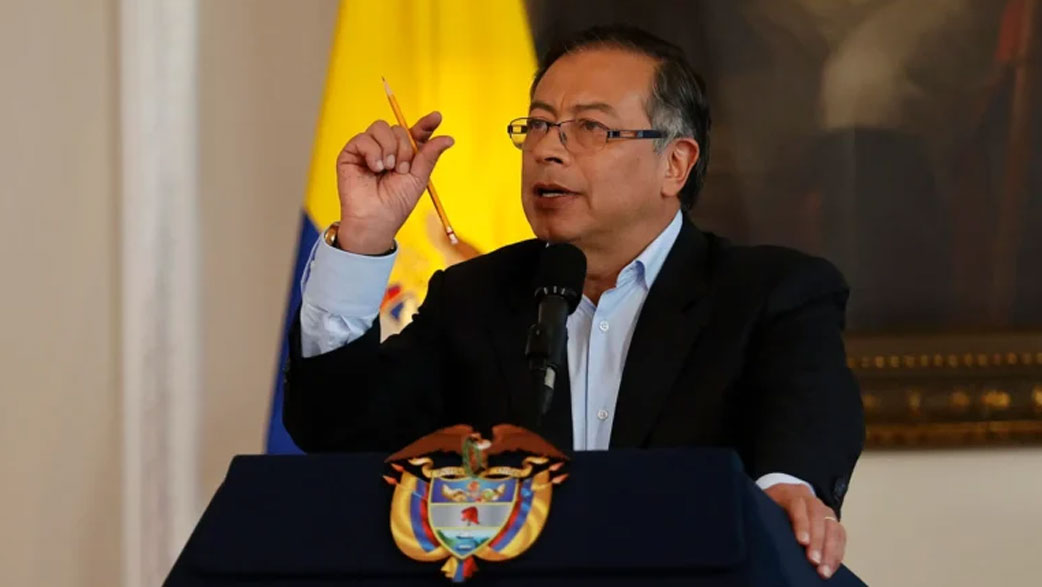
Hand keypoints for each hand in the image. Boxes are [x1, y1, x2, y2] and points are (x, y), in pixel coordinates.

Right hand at [335, 111, 454, 253]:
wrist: (376, 218)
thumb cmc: (396, 204)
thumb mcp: (419, 177)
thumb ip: (429, 155)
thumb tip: (448, 138)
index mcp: (405, 154)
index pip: (416, 132)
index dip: (426, 124)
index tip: (436, 118)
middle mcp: (387, 149)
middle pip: (398, 128)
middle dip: (404, 147)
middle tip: (401, 169)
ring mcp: (369, 149)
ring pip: (381, 127)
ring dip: (389, 148)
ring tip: (387, 169)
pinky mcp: (352, 152)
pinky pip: (364, 138)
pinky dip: (373, 152)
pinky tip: (375, 168)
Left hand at [764, 483, 845, 579]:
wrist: (787, 494)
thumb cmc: (773, 505)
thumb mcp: (765, 505)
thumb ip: (765, 516)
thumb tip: (760, 537)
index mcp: (792, 494)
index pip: (798, 506)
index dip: (802, 524)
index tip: (802, 542)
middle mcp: (812, 501)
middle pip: (818, 518)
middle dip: (817, 542)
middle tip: (813, 561)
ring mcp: (825, 511)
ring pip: (833, 528)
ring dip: (830, 551)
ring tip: (824, 571)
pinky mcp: (834, 523)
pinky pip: (841, 536)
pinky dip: (837, 553)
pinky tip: (831, 567)